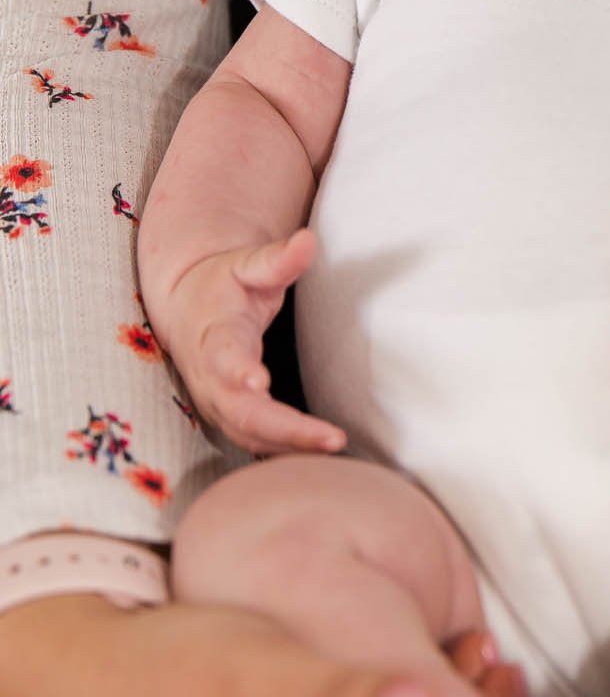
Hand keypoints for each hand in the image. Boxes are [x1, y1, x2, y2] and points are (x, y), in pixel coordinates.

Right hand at [163, 229, 344, 454]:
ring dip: (290, 448)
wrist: (188, 306)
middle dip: (284, 429)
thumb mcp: (246, 265)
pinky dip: (284, 452)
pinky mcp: (230, 417)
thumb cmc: (224, 284)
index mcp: (214, 337)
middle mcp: (211, 379)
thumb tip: (307, 241)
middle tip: (331, 438)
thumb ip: (276, 259)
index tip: (260, 383)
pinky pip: (256, 443)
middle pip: (241, 414)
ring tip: (334, 447)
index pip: (223, 360)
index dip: (238, 374)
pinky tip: (319, 455)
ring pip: (249, 436)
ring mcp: (218, 403)